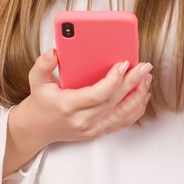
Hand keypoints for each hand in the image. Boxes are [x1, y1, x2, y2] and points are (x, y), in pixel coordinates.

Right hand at [4, 48, 152, 176]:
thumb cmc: (41, 102)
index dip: (113, 80)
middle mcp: (82, 120)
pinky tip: (143, 94)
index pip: (96, 94)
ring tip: (147, 78)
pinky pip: (122, 122)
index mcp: (67, 105)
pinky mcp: (98, 132)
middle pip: (114, 101)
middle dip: (133, 83)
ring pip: (122, 114)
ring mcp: (92, 128)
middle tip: (145, 67)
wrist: (37, 129)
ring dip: (138, 96)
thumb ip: (42, 64)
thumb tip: (54, 52)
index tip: (124, 64)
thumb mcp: (36, 80)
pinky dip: (136, 109)